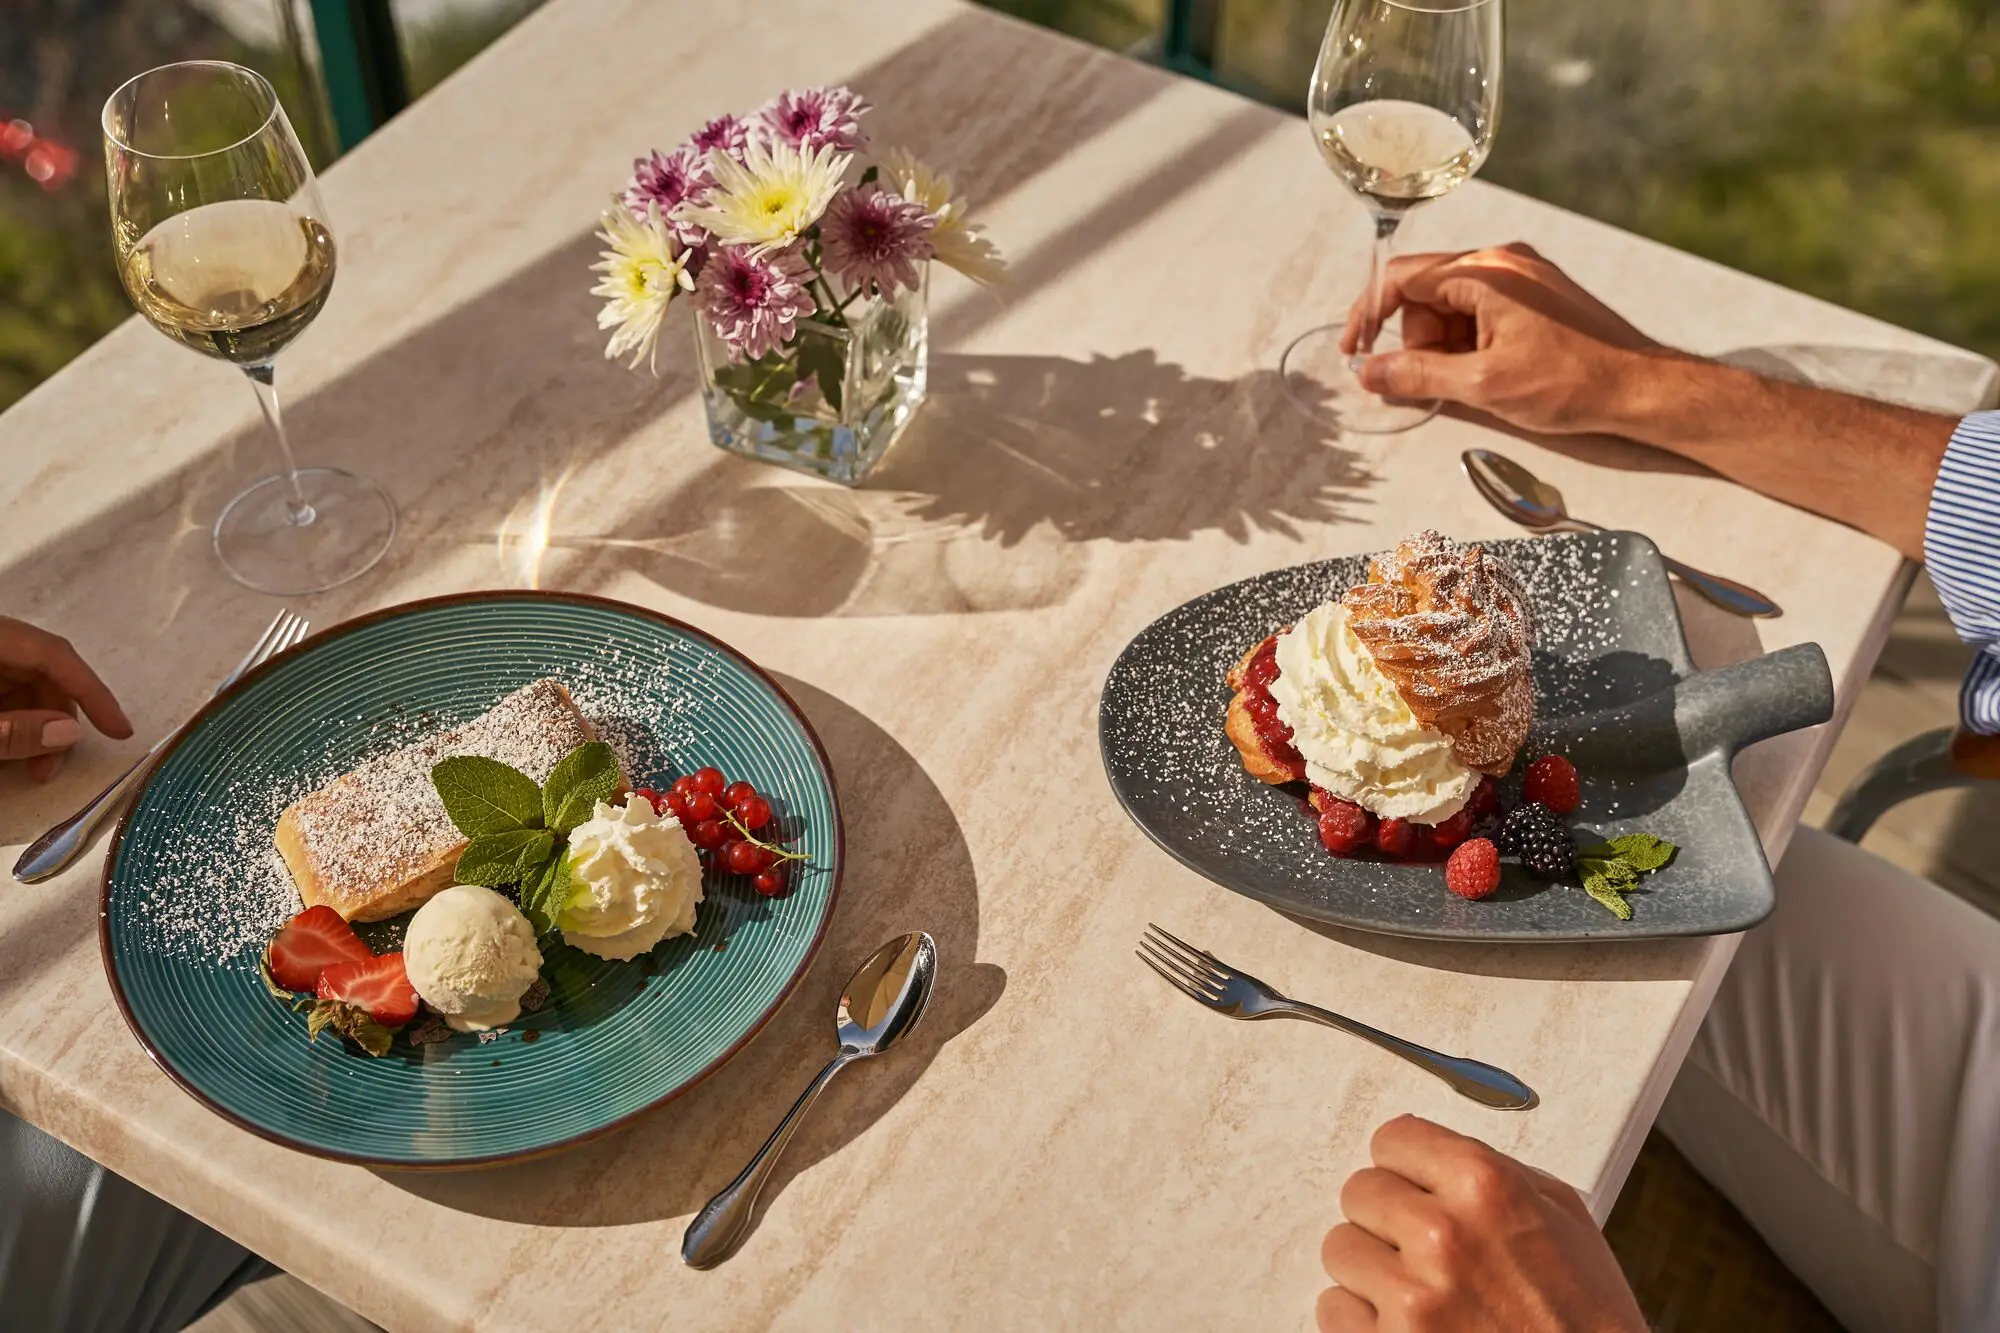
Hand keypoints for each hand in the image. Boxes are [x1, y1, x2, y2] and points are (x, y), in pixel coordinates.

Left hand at [0, 618, 131, 781]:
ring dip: (35, 725)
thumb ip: (12, 730)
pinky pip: (4, 690)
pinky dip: (14, 718)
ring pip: (24, 684)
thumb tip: (69, 733)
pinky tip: (10, 747)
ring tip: (31, 769)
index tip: (121, 731)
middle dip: (55, 721)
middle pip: (41, 672)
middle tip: (51, 769)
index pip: (55, 655)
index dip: (92, 692)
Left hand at [1317, 1114, 1645, 1332]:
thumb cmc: (1587, 1316)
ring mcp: (1412, 1296)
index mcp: (1484, 1186)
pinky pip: (1334, 1307)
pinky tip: (1410, 1323)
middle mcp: (1442, 1234)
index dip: (1405, 1165)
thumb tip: (1434, 1153)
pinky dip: (1364, 1317)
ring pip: (1340, 1248)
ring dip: (1372, 1267)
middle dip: (1387, 1216)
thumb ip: (1494, 1172)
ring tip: (1422, 1289)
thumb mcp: (1562, 1216)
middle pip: (1359, 1192)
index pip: (1392, 1139)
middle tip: (1422, 1245)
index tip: (1410, 1181)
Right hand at [1340, 243, 1667, 435]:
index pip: (1402, 278)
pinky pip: (1479, 313)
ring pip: (1451, 308)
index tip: (1356, 353)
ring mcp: (1521, 276)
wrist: (1642, 387)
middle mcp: (1501, 262)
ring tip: (1474, 384)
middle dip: (1418, 342)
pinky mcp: (1534, 296)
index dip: (1369, 316)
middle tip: (1435, 385)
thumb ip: (1418, 376)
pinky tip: (1489, 375)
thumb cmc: (1573, 382)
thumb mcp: (1484, 385)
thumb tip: (1370, 374)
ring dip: (1445, 348)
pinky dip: (1470, 345)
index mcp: (1486, 271)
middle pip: (1425, 295)